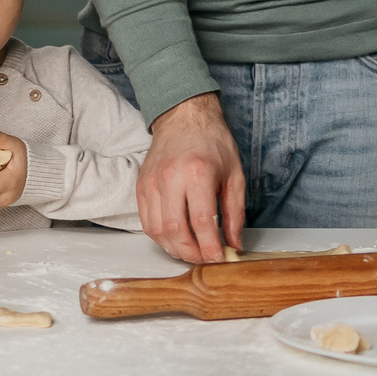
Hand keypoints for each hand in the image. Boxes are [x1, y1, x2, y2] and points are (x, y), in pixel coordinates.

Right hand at [137, 94, 244, 264]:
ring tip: (191, 252)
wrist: (184, 118)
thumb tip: (234, 243)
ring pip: (157, 230)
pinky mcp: (141, 186)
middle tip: (205, 258)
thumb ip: (235, 212)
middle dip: (191, 253)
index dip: (210, 247)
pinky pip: (146, 222)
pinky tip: (175, 239)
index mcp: (198, 173)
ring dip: (174, 248)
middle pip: (176, 230)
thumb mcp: (234, 174)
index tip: (219, 258)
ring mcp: (152, 183)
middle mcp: (170, 178)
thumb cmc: (212, 143)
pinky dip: (160, 237)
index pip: (201, 222)